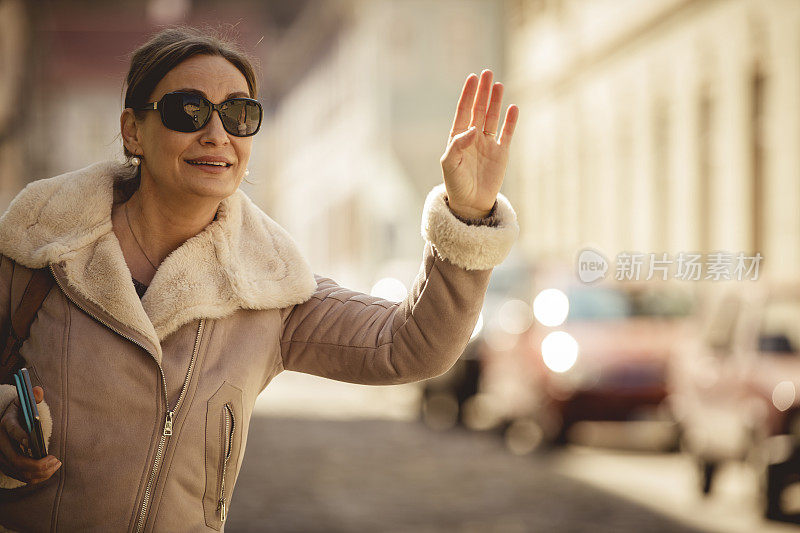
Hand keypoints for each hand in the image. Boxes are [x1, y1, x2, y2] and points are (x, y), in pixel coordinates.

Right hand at [0, 385, 60, 483]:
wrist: (6, 424)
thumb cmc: (19, 413)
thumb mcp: (23, 403)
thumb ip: (33, 398)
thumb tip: (38, 391)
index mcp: (5, 424)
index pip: (11, 430)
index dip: (20, 436)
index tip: (31, 442)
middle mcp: (1, 443)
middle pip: (16, 459)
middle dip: (37, 463)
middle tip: (56, 460)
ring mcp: (2, 457)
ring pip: (19, 471)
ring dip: (40, 472)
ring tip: (56, 464)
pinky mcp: (7, 466)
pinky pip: (21, 477)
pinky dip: (36, 477)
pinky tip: (50, 470)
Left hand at [440, 69, 518, 218]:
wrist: (471, 204)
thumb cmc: (456, 185)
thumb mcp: (450, 165)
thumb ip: (457, 145)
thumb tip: (473, 129)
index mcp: (458, 138)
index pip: (464, 111)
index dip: (468, 94)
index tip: (472, 78)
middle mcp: (473, 138)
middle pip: (479, 109)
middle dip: (483, 92)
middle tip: (487, 73)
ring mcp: (488, 144)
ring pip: (492, 117)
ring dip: (495, 101)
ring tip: (498, 84)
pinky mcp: (501, 153)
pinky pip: (507, 133)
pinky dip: (510, 121)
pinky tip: (513, 107)